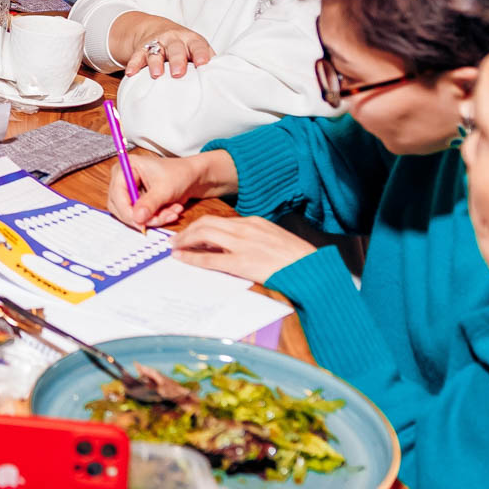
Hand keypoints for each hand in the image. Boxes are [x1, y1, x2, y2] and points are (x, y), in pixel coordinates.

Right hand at [107, 150, 237, 229]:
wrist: (194, 176)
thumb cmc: (180, 174)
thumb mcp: (165, 189)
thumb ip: (150, 204)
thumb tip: (136, 218)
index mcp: (127, 167)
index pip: (117, 194)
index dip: (127, 211)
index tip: (141, 224)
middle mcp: (124, 178)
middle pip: (121, 206)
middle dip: (143, 216)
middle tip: (163, 218)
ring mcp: (130, 190)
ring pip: (132, 214)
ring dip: (153, 218)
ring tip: (172, 212)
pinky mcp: (137, 200)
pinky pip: (141, 216)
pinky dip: (156, 217)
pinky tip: (171, 211)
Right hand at [113, 11, 215, 77]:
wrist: (157, 30)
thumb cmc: (184, 46)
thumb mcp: (196, 49)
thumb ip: (206, 60)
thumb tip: (223, 78)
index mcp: (191, 40)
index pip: (198, 46)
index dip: (201, 55)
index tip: (203, 65)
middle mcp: (173, 39)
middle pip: (176, 48)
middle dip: (177, 60)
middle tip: (178, 73)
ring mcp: (157, 42)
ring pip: (155, 51)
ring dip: (155, 63)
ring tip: (157, 75)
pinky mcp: (141, 48)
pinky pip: (137, 56)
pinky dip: (134, 64)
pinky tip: (131, 73)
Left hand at [171, 215, 315, 283]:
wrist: (312, 269)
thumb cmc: (297, 259)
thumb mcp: (274, 240)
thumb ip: (255, 238)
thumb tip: (237, 245)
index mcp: (254, 222)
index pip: (220, 220)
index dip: (201, 226)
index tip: (191, 232)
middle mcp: (246, 229)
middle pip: (207, 223)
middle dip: (188, 230)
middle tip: (176, 240)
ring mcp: (243, 245)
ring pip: (204, 235)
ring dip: (185, 240)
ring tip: (175, 248)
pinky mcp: (243, 263)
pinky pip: (211, 259)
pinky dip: (193, 258)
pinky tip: (182, 259)